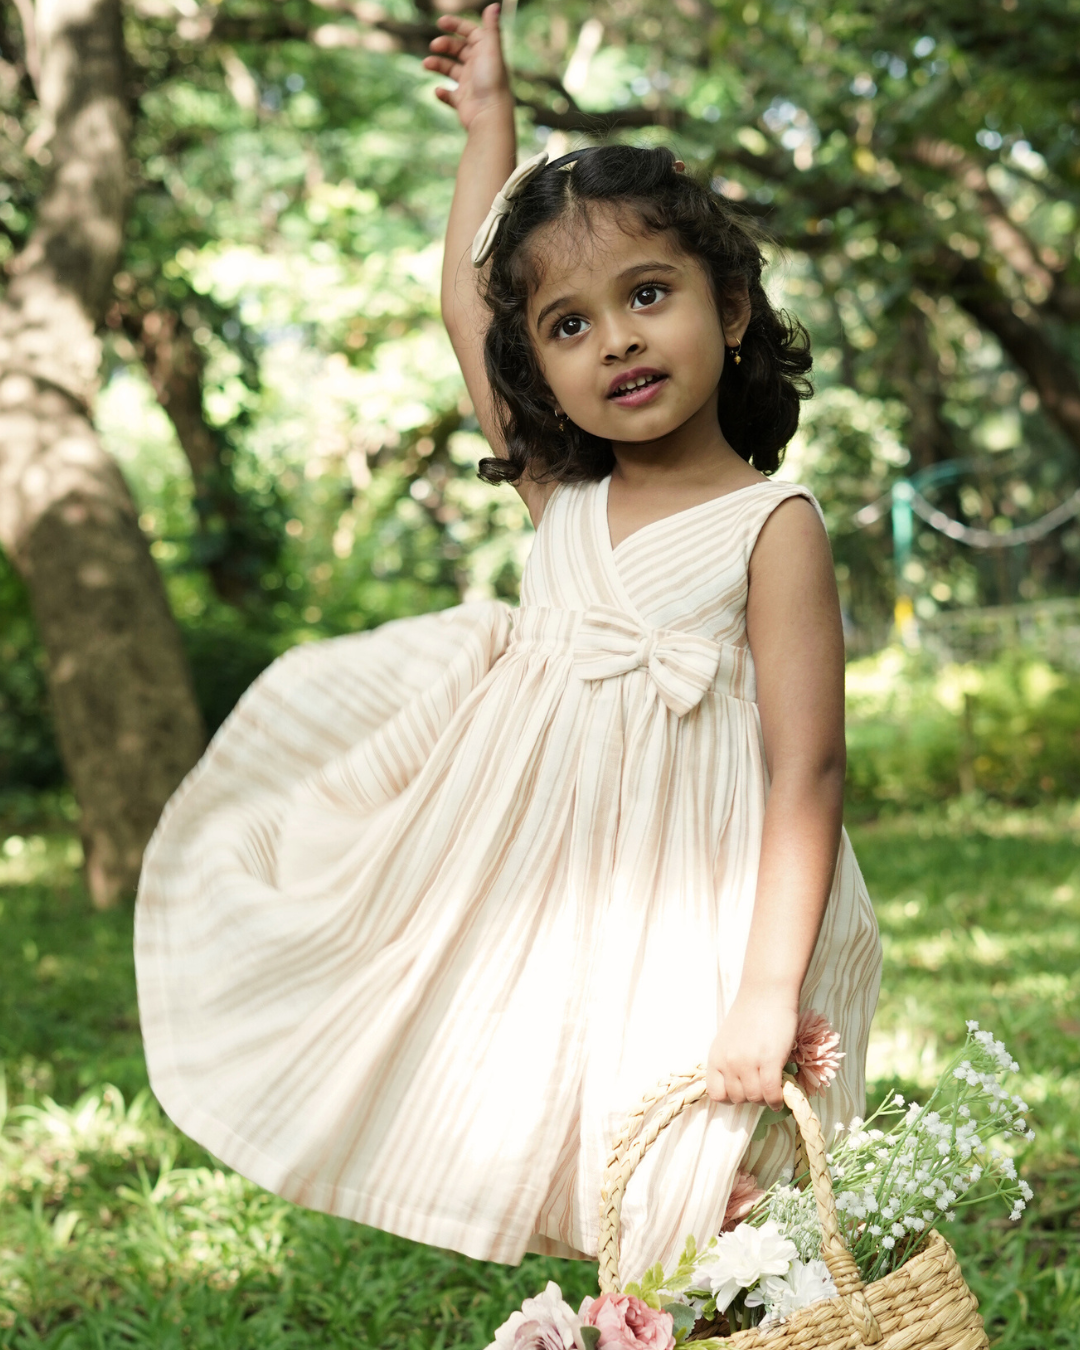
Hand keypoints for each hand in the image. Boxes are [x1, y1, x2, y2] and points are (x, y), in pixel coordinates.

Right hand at [422, 4, 511, 131]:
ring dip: (437, 64)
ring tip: (426, 64)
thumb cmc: (492, 81)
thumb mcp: (491, 50)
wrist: (489, 116)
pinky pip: (449, 95)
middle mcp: (478, 67)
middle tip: (434, 47)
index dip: (456, 26)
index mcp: (486, 53)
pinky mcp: (463, 102)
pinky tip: (438, 91)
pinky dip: (442, 92)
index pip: (471, 33)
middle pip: (458, 50)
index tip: (440, 23)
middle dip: (444, 45)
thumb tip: (494, 5)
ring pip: (450, 70)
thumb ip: (491, 28)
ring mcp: (470, 85)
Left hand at [706, 993, 797, 1111]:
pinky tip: (781, 1094)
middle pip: (738, 1099)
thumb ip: (731, 1062)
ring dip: (766, 1098)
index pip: (716, 1094)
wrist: (766, 992)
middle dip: (751, 1098)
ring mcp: (747, 1062)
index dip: (730, 1097)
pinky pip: (771, 1093)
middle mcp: (728, 1062)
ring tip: (773, 1088)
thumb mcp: (730, 1040)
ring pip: (755, 1098)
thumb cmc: (751, 1014)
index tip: (743, 1090)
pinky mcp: (769, 1061)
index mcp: (715, 1056)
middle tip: (763, 1087)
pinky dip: (777, 1099)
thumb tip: (742, 1087)